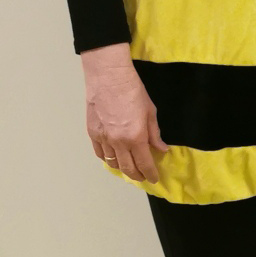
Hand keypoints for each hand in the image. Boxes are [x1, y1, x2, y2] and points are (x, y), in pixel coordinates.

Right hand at [81, 42, 166, 183]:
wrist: (109, 78)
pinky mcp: (92, 133)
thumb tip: (162, 149)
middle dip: (137, 175)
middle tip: (143, 177)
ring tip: (130, 169)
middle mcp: (118, 142)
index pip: (144, 163)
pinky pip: (99, 153)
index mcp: (135, 137)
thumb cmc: (133, 91)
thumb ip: (155, 134)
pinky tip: (114, 158)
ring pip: (112, 163)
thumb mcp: (150, 112)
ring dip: (122, 168)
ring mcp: (103, 138)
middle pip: (127, 168)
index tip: (154, 178)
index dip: (150, 173)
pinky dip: (107, 159)